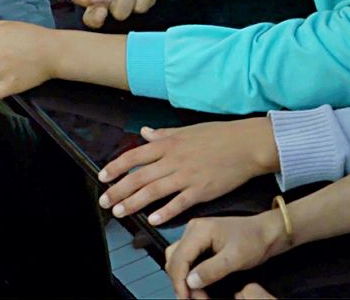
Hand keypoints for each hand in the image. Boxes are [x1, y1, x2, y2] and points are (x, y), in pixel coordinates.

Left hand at [97, 118, 278, 224]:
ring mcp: (187, 175)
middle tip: (104, 202)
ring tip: (120, 212)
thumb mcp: (188, 130)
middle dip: (118, 190)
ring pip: (154, 191)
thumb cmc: (220, 135)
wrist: (247, 144)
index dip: (116, 167)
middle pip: (139, 177)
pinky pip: (179, 202)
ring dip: (133, 203)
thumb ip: (164, 133)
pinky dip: (164, 211)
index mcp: (169, 143)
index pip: (134, 156)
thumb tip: (144, 132)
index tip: (103, 177)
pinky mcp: (201, 189)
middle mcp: (174, 159)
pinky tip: (152, 219)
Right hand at [165, 213, 289, 298]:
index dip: (179, 282)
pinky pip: (185, 259)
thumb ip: (212, 270)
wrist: (266, 232)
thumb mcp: (235, 258)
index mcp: (199, 230)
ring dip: (182, 279)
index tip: (187, 299)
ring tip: (194, 295)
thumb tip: (190, 283)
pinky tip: (196, 286)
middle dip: (181, 282)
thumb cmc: (254, 241)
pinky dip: (187, 274)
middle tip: (193, 299)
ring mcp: (195, 235)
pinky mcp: (199, 242)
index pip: (179, 258)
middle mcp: (192, 230)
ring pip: (177, 260)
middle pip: (174, 259)